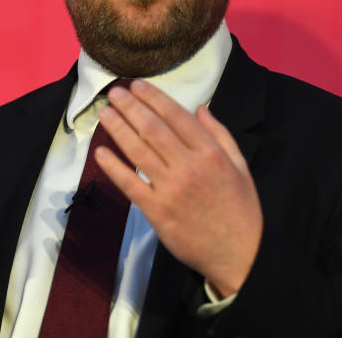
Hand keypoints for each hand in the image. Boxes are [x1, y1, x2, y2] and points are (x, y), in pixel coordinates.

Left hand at [95, 79, 261, 296]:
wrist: (240, 255)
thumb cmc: (240, 209)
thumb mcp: (240, 166)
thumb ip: (220, 135)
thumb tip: (201, 108)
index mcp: (210, 153)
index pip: (176, 116)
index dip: (153, 98)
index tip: (136, 86)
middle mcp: (189, 166)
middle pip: (152, 128)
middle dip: (130, 107)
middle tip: (113, 93)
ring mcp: (170, 189)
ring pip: (138, 151)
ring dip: (118, 129)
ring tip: (105, 113)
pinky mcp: (156, 211)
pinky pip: (130, 184)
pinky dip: (113, 167)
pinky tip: (101, 152)